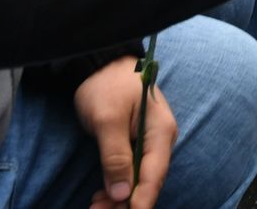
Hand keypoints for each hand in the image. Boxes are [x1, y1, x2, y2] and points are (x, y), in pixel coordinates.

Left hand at [76, 56, 172, 207]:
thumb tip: (122, 193)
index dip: (141, 201)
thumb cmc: (106, 85)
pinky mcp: (137, 144)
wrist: (100, 62)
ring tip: (95, 207)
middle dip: (126, 202)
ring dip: (119, 197)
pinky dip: (117, 186)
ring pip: (139, 179)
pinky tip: (101, 197)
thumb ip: (115, 156)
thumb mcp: (106, 119)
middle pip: (148, 181)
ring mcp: (150, 142)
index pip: (155, 175)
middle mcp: (160, 139)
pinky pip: (132, 172)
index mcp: (160, 131)